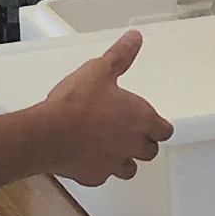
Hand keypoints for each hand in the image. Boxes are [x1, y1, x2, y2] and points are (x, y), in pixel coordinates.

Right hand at [37, 29, 171, 184]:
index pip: (165, 130)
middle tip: (131, 132)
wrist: (49, 133)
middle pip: (150, 151)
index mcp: (140, 118)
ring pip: (130, 169)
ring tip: (112, 147)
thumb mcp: (99, 70)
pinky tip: (88, 157)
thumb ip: (120, 56)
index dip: (159, 127)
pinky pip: (104, 176)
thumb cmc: (75, 104)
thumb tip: (134, 39)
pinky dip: (100, 168)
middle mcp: (132, 144)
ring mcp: (114, 163)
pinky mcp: (94, 176)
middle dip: (144, 143)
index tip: (154, 124)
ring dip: (125, 159)